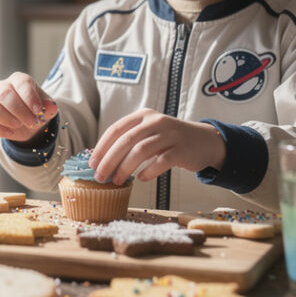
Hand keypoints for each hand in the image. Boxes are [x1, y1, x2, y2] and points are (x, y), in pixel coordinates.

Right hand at [0, 72, 57, 142]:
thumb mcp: (47, 108)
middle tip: (32, 122)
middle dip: (19, 110)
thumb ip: (49, 106)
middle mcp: (2, 87)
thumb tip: (49, 106)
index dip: (29, 97)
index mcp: (19, 80)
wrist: (29, 123)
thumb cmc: (36, 109)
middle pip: (4, 94)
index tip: (38, 110)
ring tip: (18, 125)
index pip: (21, 83)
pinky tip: (11, 134)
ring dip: (5, 117)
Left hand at [89, 110, 224, 184]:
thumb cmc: (169, 141)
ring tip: (117, 181)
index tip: (92, 164)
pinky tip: (141, 178)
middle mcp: (155, 121)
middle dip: (109, 160)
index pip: (115, 129)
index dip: (101, 147)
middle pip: (125, 140)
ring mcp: (170, 134)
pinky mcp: (181, 149)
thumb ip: (129, 141)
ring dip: (125, 168)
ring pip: (141, 150)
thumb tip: (101, 161)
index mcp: (143, 116)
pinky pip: (161, 161)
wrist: (203, 141)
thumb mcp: (149, 133)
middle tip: (100, 177)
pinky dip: (148, 171)